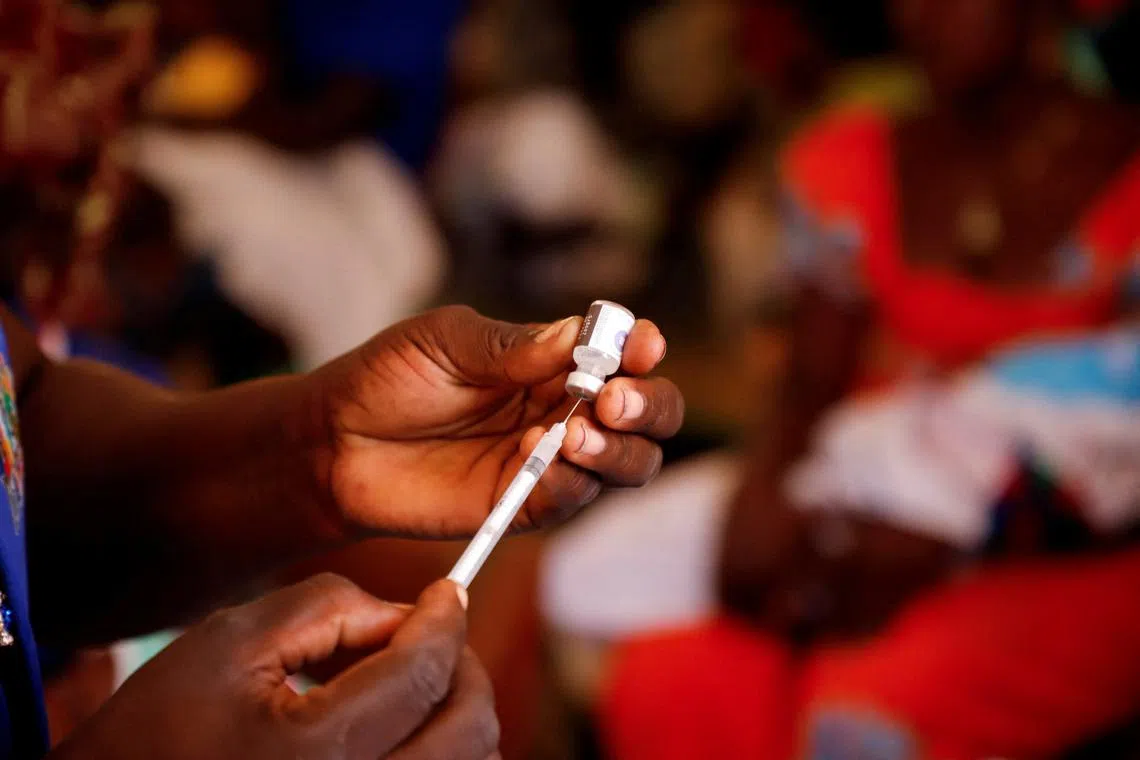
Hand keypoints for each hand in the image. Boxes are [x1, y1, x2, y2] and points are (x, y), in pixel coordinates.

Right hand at [51, 575, 499, 759]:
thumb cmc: (159, 728)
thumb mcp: (230, 641)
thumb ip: (329, 606)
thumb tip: (406, 614)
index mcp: (316, 754)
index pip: (421, 674)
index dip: (444, 621)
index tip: (448, 592)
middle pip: (468, 730)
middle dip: (461, 666)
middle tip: (435, 634)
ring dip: (452, 711)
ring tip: (404, 679)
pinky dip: (437, 749)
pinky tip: (394, 724)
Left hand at [312, 305, 683, 537]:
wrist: (332, 443)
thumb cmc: (388, 378)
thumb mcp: (446, 342)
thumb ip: (513, 346)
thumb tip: (582, 335)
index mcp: (554, 361)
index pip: (623, 356)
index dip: (642, 350)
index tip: (640, 346)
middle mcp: (564, 410)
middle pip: (647, 416)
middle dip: (648, 406)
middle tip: (614, 400)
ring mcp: (548, 461)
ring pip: (626, 464)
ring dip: (618, 450)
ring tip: (575, 433)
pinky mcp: (523, 506)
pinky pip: (572, 498)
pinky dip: (571, 480)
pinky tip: (539, 454)